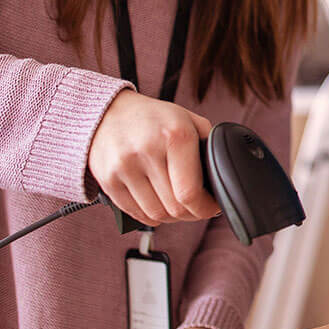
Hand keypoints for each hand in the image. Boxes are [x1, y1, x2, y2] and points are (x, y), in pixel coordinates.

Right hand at [88, 89, 218, 225]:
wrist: (109, 112)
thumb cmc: (153, 118)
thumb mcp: (187, 119)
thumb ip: (207, 144)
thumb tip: (219, 176)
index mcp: (174, 135)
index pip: (190, 192)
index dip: (205, 208)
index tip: (211, 206)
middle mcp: (147, 150)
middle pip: (174, 208)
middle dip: (191, 213)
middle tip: (195, 206)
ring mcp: (124, 167)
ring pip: (156, 215)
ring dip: (171, 217)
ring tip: (176, 205)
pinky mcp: (108, 180)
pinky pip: (135, 214)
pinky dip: (150, 216)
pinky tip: (156, 204)